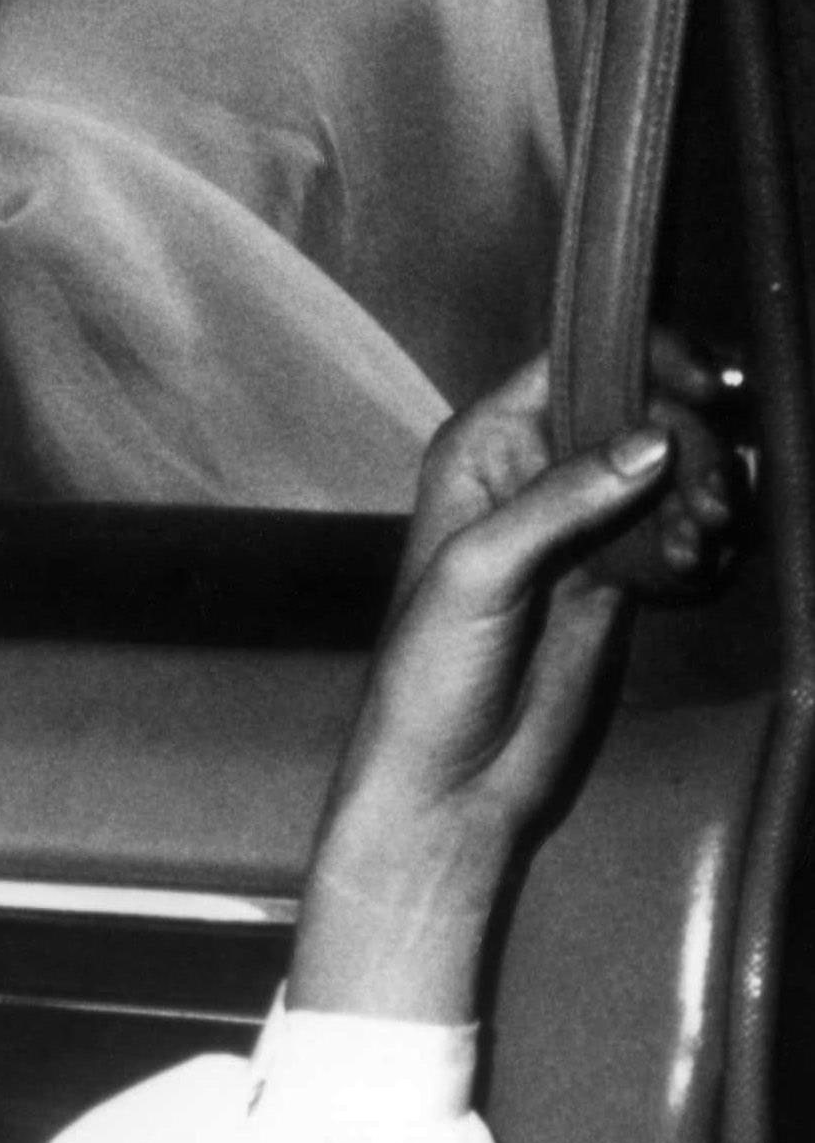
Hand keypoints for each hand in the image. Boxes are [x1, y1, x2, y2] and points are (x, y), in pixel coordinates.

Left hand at [291, 342, 745, 1023]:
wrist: (455, 783)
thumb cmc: (433, 677)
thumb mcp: (479, 576)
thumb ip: (562, 500)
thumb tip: (655, 439)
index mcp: (483, 448)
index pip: (577, 362)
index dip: (647, 359)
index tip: (704, 392)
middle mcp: (535, 470)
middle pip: (646, 406)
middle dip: (691, 442)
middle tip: (708, 501)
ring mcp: (584, 521)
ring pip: (679, 465)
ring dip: (708, 493)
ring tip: (699, 540)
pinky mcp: (624, 572)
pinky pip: (688, 524)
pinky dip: (708, 539)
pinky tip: (695, 570)